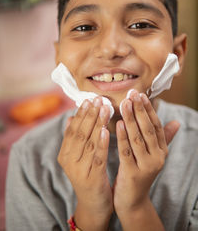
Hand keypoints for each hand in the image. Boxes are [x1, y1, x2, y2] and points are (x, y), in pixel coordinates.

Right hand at [57, 97, 112, 230]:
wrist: (93, 205)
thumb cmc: (88, 175)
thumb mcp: (79, 157)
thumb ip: (75, 138)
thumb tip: (71, 117)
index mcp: (65, 154)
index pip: (72, 129)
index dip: (81, 114)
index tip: (89, 99)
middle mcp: (69, 161)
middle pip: (80, 133)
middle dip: (90, 115)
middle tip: (98, 99)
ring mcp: (79, 170)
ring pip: (88, 142)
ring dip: (97, 123)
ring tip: (104, 108)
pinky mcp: (91, 178)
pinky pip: (97, 157)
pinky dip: (101, 143)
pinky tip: (106, 130)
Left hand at [114, 90, 177, 216]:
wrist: (132, 201)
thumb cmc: (139, 172)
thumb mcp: (152, 154)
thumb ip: (164, 138)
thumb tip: (177, 122)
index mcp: (161, 150)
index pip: (156, 125)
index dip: (148, 109)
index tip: (140, 94)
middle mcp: (157, 157)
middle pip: (148, 129)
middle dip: (140, 110)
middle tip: (132, 94)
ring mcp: (146, 166)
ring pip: (138, 138)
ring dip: (131, 119)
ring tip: (124, 103)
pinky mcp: (133, 173)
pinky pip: (126, 151)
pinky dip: (122, 137)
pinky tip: (118, 124)